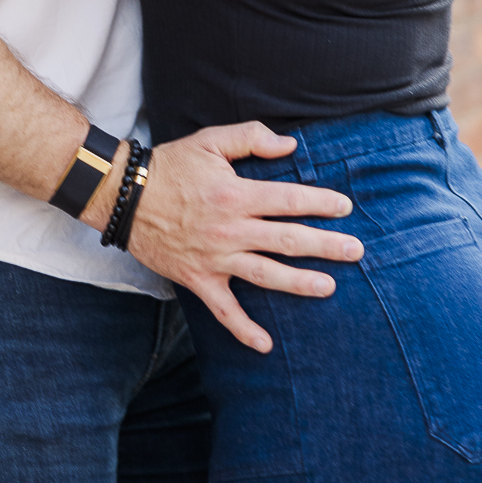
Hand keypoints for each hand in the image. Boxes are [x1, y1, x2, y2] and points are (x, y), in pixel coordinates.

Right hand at [103, 122, 362, 352]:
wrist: (125, 196)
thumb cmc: (171, 165)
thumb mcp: (210, 141)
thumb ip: (251, 137)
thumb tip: (290, 146)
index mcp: (236, 194)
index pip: (288, 200)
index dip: (319, 203)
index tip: (345, 209)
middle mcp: (231, 229)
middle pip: (287, 240)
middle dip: (325, 246)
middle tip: (356, 252)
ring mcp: (216, 258)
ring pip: (266, 275)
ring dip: (300, 284)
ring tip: (329, 287)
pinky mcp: (199, 280)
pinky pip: (225, 311)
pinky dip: (244, 330)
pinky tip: (266, 345)